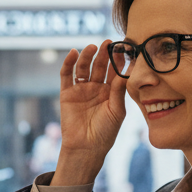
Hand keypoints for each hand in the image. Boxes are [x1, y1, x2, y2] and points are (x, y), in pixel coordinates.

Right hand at [52, 41, 127, 185]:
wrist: (86, 148)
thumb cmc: (105, 132)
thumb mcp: (117, 111)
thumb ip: (118, 91)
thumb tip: (124, 72)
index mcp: (110, 92)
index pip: (115, 71)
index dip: (118, 60)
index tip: (124, 48)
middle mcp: (96, 88)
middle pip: (99, 66)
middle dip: (104, 55)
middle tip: (109, 43)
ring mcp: (81, 90)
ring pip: (83, 68)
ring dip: (87, 56)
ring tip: (92, 47)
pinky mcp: (67, 93)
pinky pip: (67, 75)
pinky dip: (68, 63)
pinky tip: (73, 52)